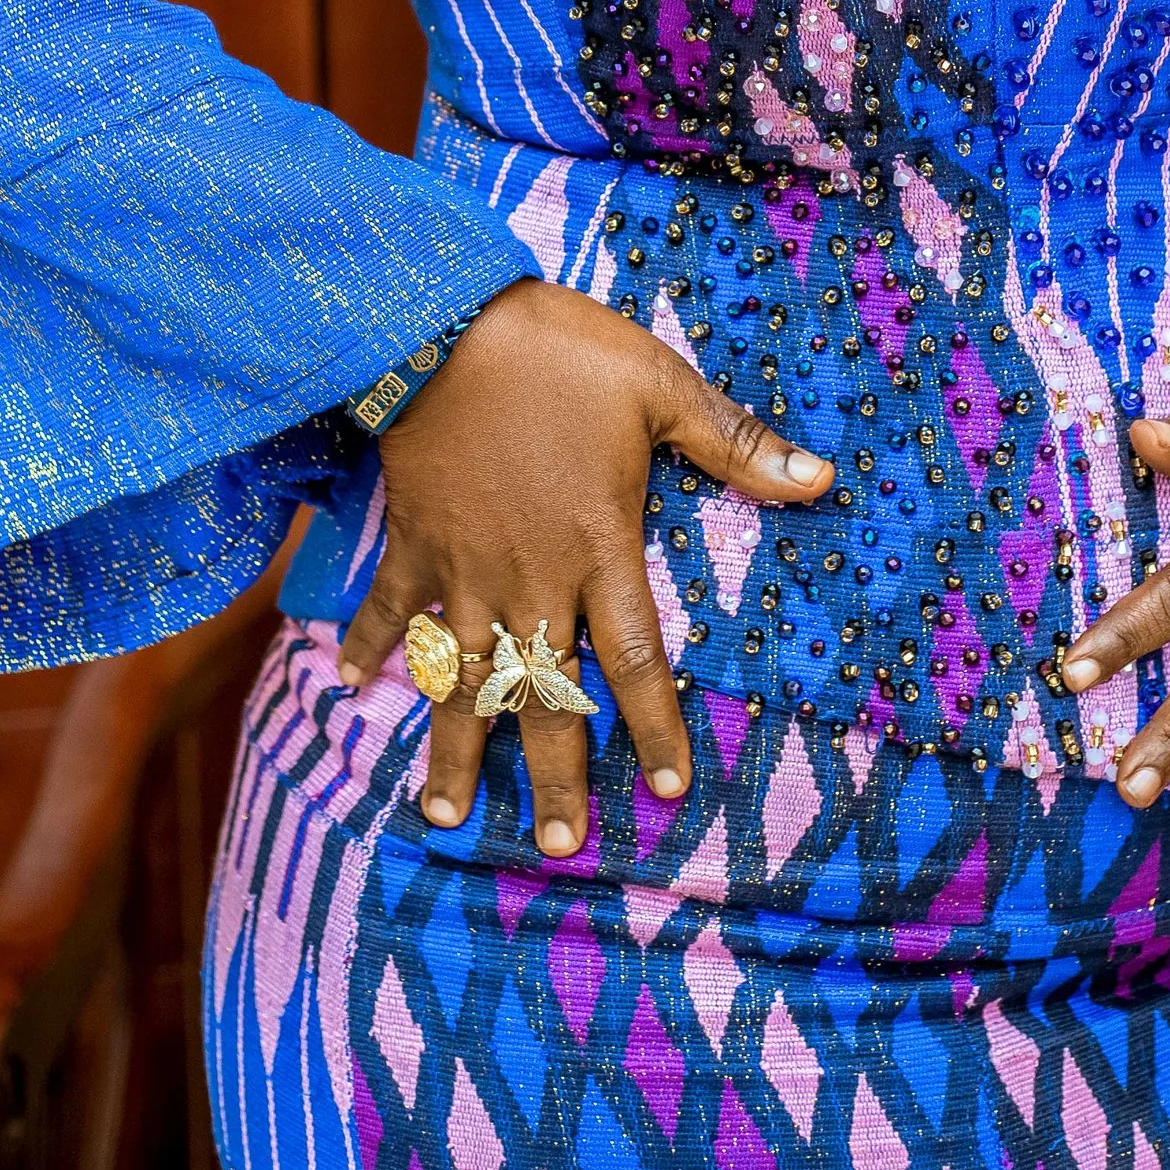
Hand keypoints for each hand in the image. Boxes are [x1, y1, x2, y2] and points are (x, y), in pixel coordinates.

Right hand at [336, 279, 835, 858]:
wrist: (444, 323)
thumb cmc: (562, 353)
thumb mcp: (660, 387)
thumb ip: (734, 443)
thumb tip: (820, 479)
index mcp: (597, 549)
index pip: (636, 661)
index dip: (654, 726)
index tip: (667, 789)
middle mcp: (529, 580)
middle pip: (545, 697)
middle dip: (552, 775)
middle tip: (556, 846)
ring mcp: (462, 570)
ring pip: (461, 680)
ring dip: (455, 748)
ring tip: (447, 815)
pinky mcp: (413, 542)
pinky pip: (388, 609)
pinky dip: (368, 647)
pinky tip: (349, 686)